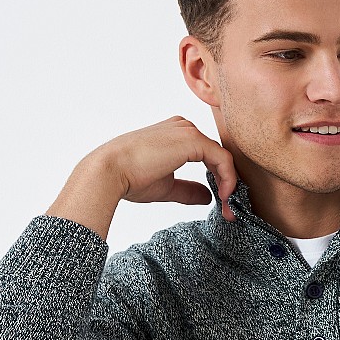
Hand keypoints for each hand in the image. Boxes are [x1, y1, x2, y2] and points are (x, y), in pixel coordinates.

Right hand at [92, 114, 237, 219]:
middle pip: (217, 156)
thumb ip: (188, 189)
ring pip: (223, 157)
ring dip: (229, 184)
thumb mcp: (167, 186)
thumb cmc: (130, 177)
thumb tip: (208, 197)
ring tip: (226, 208)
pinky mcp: (192, 140)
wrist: (111, 171)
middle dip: (227, 184)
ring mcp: (188, 131)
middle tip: (229, 211)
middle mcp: (184, 128)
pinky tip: (223, 196)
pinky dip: (228, 179)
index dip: (219, 180)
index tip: (222, 205)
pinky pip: (222, 158)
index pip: (208, 156)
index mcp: (176, 135)